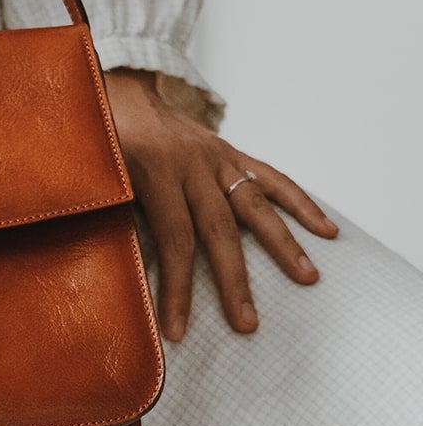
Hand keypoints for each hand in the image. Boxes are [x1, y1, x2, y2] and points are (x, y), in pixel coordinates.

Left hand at [103, 68, 338, 340]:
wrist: (119, 95)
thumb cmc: (103, 145)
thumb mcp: (99, 181)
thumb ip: (114, 219)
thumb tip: (118, 277)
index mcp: (155, 172)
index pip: (174, 240)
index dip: (177, 288)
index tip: (176, 330)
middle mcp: (192, 165)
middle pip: (219, 230)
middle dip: (234, 281)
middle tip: (247, 323)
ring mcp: (217, 158)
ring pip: (254, 206)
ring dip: (283, 244)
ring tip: (308, 277)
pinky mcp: (231, 154)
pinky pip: (271, 179)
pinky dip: (300, 203)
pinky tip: (325, 229)